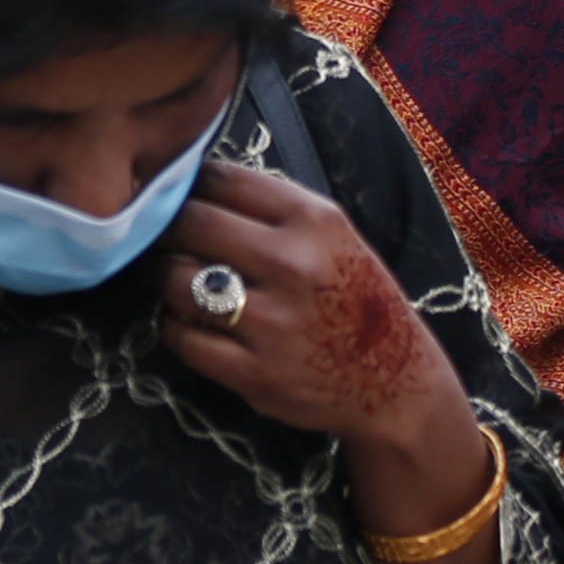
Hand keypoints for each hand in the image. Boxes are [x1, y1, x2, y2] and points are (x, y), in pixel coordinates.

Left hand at [154, 164, 469, 459]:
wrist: (400, 384)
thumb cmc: (356, 301)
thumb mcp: (333, 238)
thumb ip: (269, 210)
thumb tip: (187, 182)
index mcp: (314, 221)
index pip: (219, 179)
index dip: (186, 185)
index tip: (175, 196)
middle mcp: (294, 265)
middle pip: (188, 223)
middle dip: (166, 229)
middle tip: (163, 239)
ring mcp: (274, 322)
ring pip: (175, 280)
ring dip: (168, 281)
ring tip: (183, 285)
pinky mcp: (256, 373)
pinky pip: (182, 337)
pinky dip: (176, 329)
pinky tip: (192, 325)